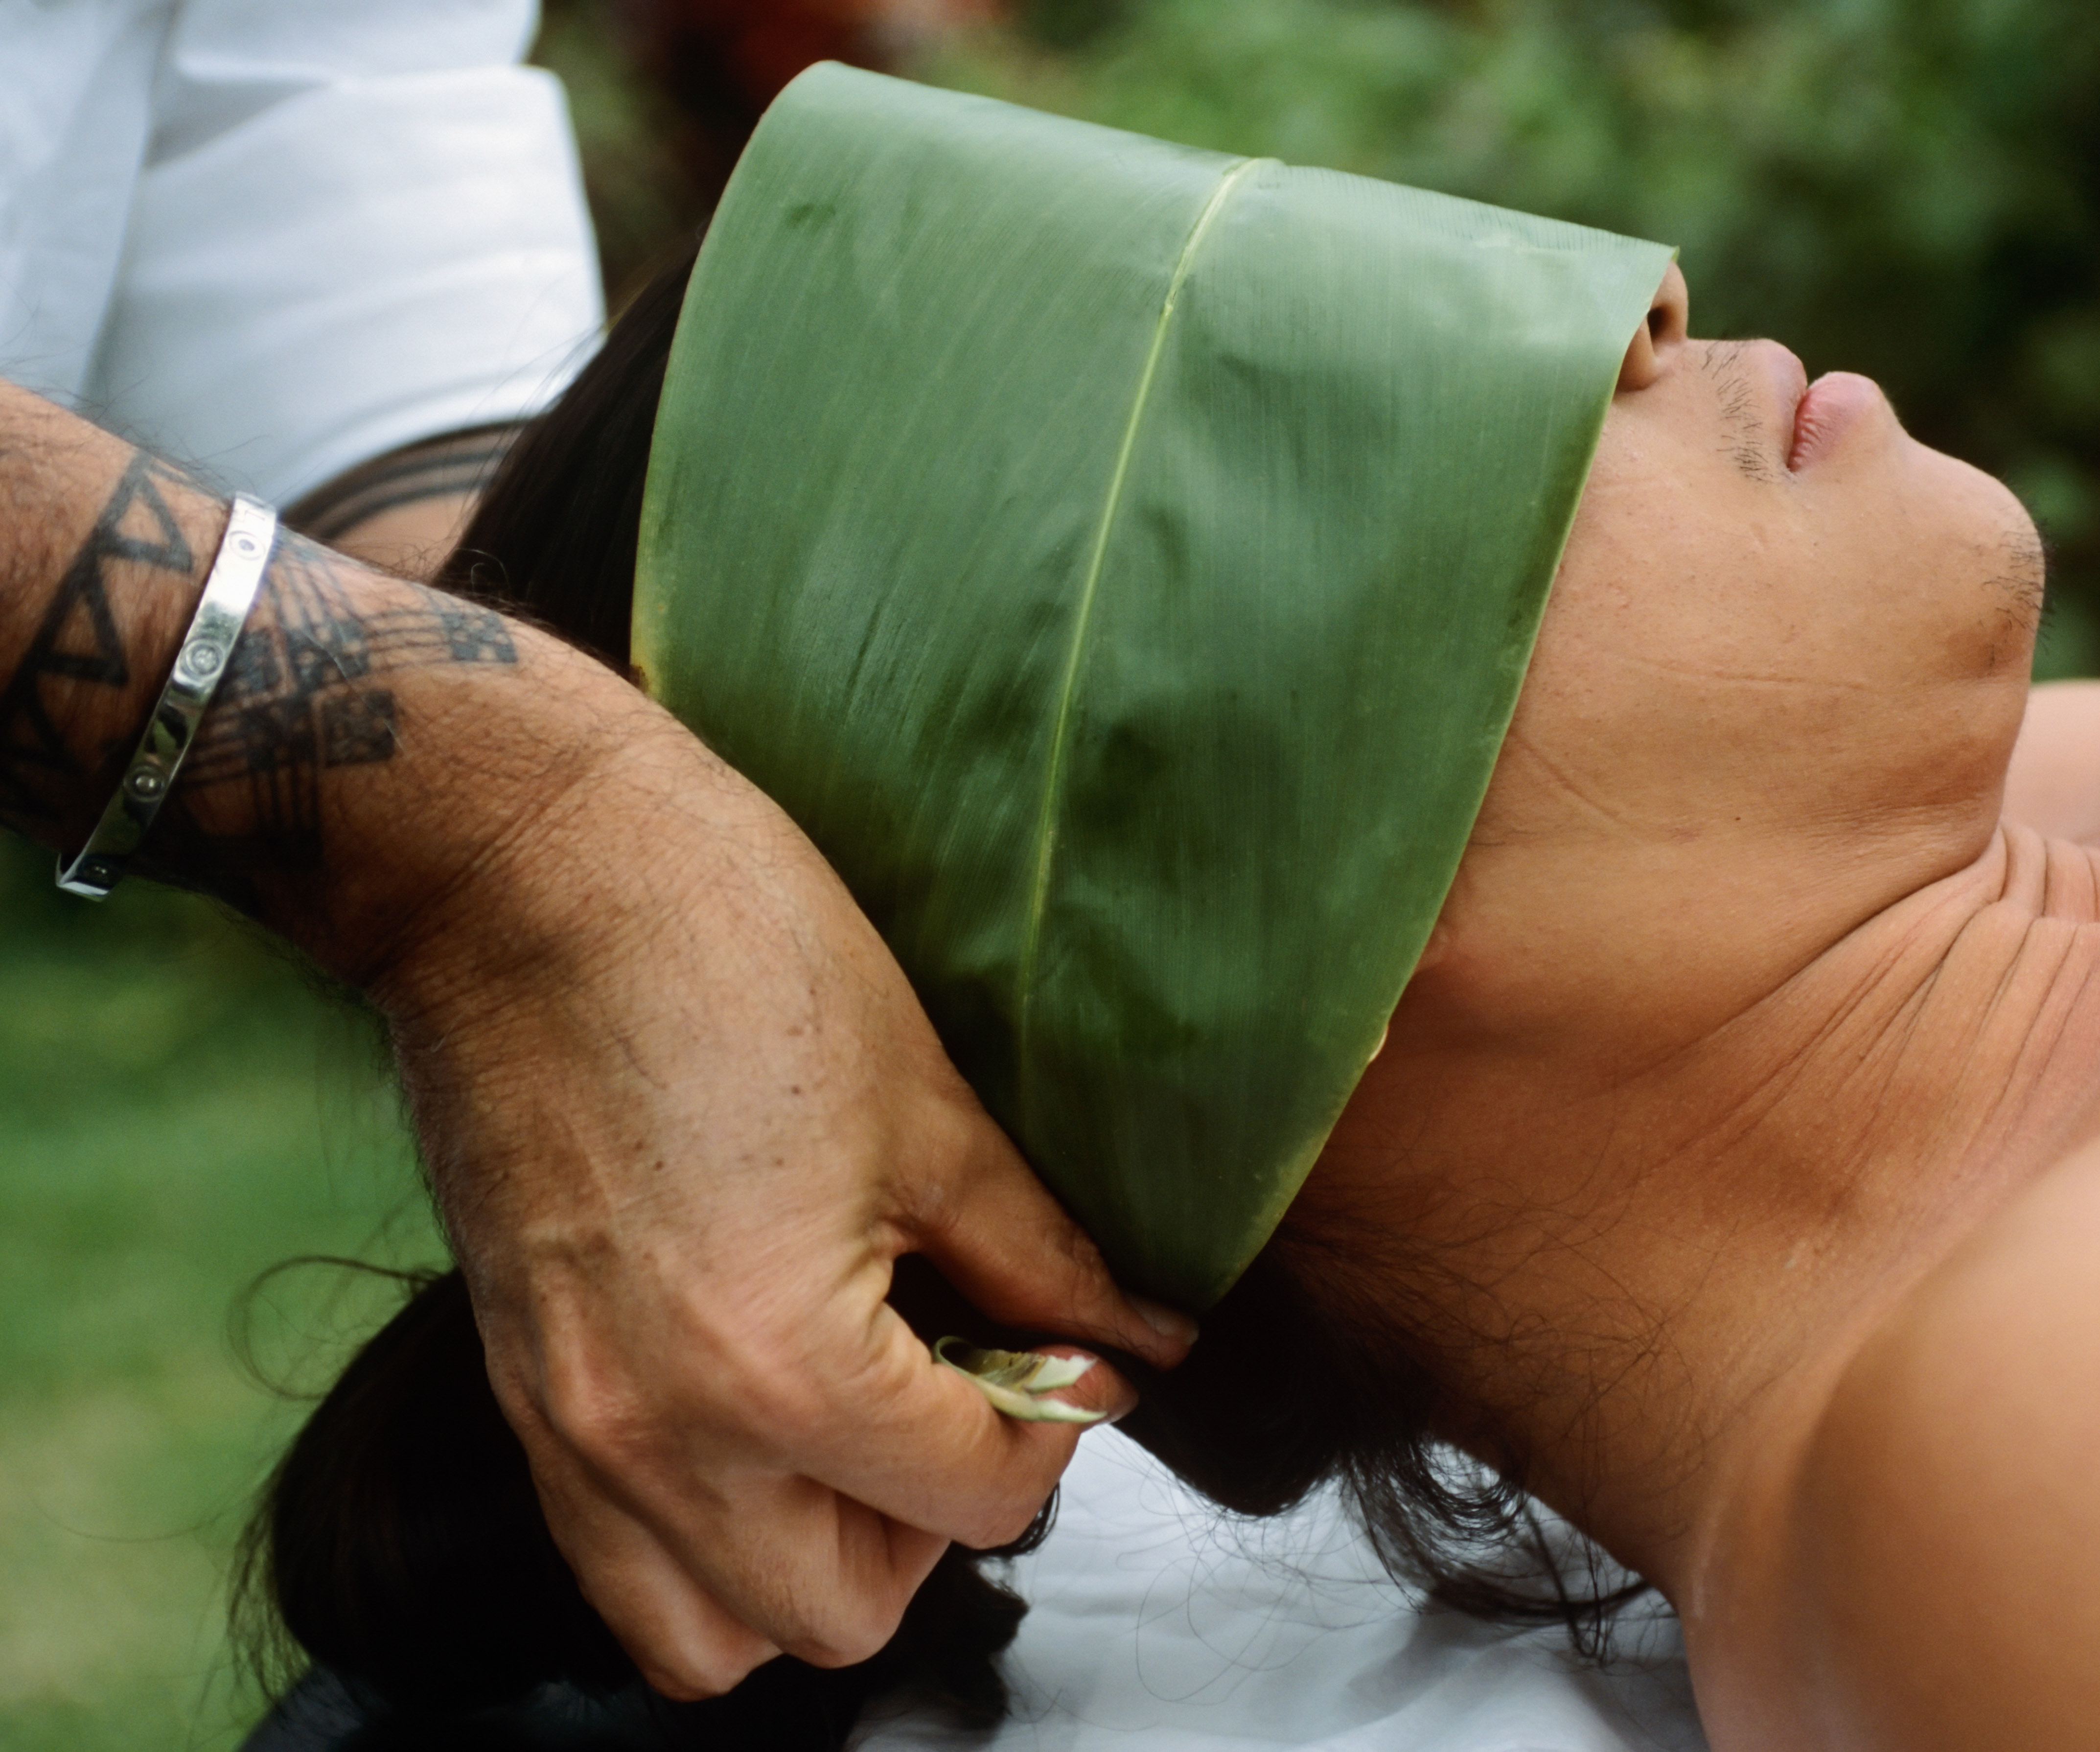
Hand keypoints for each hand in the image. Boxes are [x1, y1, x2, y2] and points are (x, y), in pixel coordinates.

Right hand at [372, 698, 1193, 1695]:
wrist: (519, 869)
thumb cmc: (722, 943)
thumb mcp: (927, 1105)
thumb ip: (1042, 1255)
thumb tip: (1141, 1338)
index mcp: (780, 1368)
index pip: (977, 1499)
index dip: (1055, 1423)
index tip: (1065, 1350)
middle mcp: (656, 1439)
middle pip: (842, 1615)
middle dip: (936, 1522)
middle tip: (970, 1398)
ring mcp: (566, 1430)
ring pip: (708, 1633)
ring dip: (810, 1566)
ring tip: (861, 1432)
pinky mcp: (518, 1393)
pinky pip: (615, 1560)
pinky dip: (704, 1538)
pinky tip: (761, 1413)